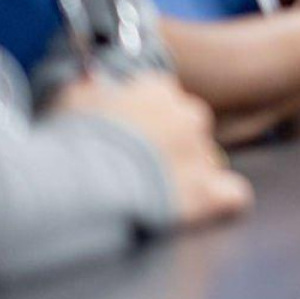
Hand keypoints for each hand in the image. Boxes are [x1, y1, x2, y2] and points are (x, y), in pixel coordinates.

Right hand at [54, 73, 251, 226]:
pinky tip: (198, 214)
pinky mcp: (208, 193)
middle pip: (188, 132)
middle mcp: (188, 115)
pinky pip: (232, 197)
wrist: (76, 180)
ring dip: (186, 179)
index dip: (145, 125)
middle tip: (136, 173)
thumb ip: (93, 88)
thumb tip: (96, 85)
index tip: (126, 142)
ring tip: (151, 198)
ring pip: (206, 163)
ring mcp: (201, 153)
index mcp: (157, 90)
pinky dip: (218, 206)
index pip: (164, 102)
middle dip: (168, 151)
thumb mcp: (71, 98)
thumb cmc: (67, 140)